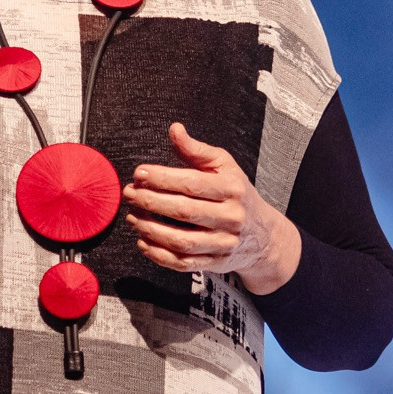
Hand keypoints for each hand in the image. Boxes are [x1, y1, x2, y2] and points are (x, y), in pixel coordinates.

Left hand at [124, 122, 301, 295]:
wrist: (263, 234)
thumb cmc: (236, 193)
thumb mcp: (224, 166)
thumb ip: (196, 150)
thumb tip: (174, 130)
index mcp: (231, 189)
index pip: (192, 184)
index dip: (162, 179)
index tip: (139, 174)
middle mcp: (230, 217)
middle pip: (184, 212)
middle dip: (151, 202)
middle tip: (129, 194)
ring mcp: (223, 243)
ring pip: (182, 241)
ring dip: (151, 230)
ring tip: (133, 218)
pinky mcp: (215, 263)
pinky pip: (183, 263)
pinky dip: (159, 255)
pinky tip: (143, 242)